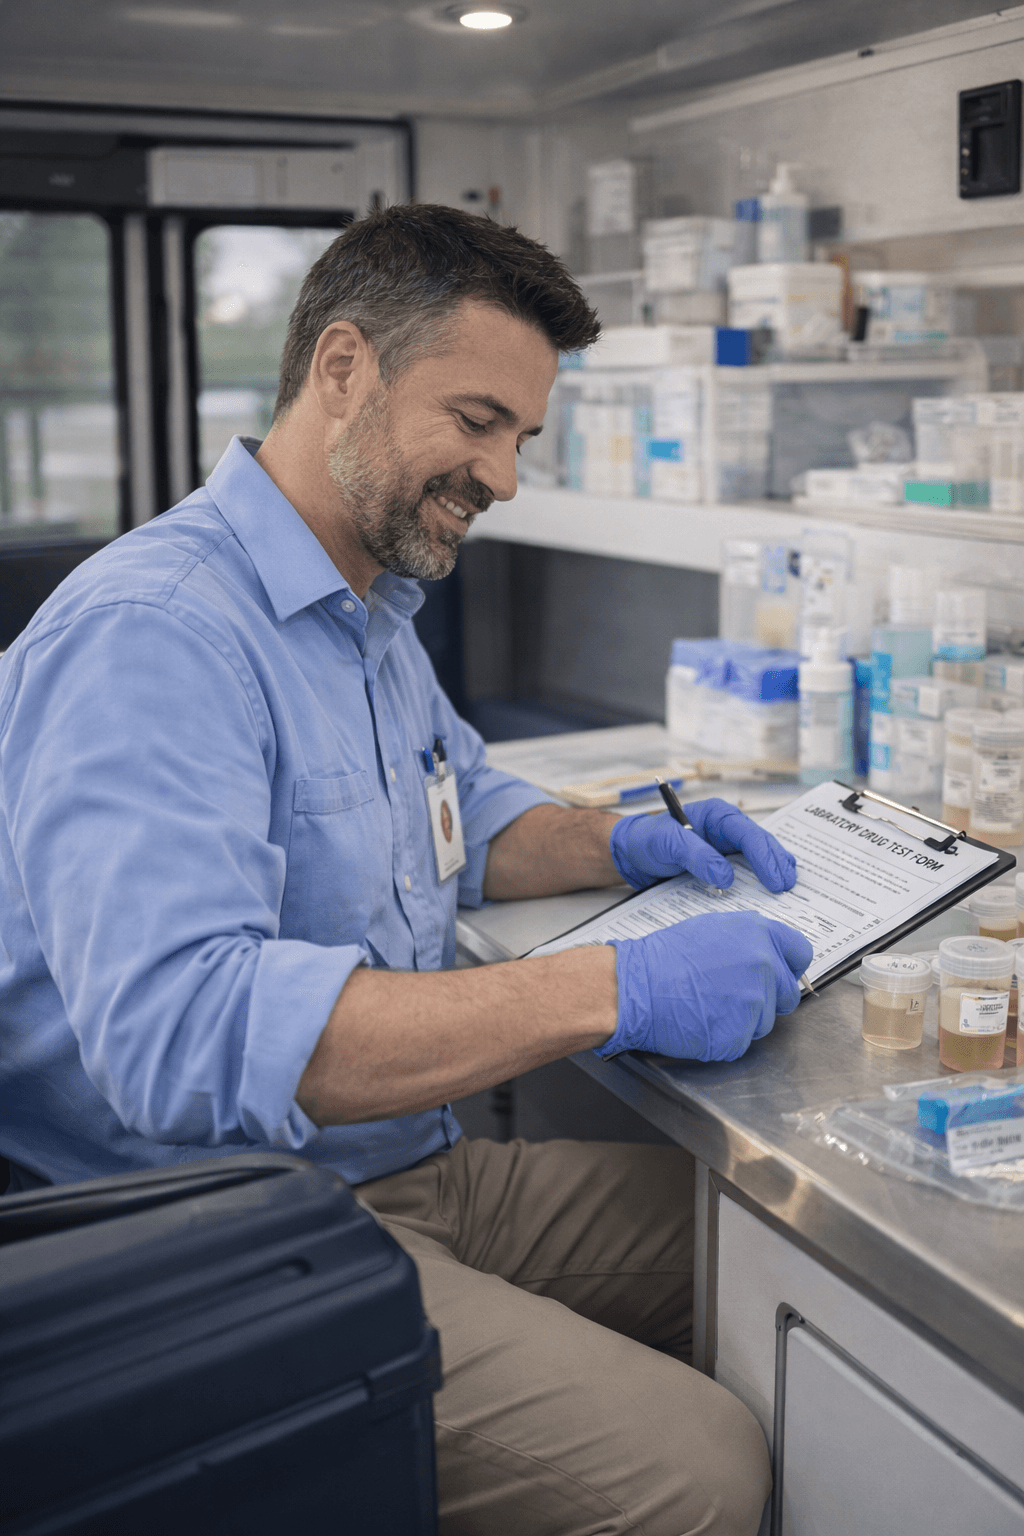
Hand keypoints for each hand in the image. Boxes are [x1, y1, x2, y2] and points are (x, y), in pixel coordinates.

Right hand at [597, 911, 812, 1062]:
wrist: (636, 986)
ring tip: (709, 1006)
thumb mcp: (713, 929)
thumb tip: (768, 955)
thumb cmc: (664, 957)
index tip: (778, 975)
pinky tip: (702, 1021)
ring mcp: (754, 1002)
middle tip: (732, 995)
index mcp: (759, 934)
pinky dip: (724, 1037)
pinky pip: (742, 1041)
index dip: (788, 967)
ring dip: (744, 1020)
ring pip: (765, 1022)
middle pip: (788, 994)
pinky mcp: (739, 1035)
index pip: (801, 953)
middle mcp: (764, 965)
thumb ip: (749, 941)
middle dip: (767, 999)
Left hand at [609, 800, 795, 894]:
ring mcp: (728, 847)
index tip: (775, 879)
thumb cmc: (648, 841)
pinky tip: (774, 891)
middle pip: (761, 843)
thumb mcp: (667, 843)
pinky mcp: (725, 864)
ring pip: (761, 855)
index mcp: (717, 816)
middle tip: (788, 887)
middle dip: (777, 864)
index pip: (748, 834)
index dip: (765, 856)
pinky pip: (749, 869)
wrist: (633, 854)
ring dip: (776, 870)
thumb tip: (725, 877)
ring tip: (790, 888)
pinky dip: (763, 879)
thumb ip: (696, 855)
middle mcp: (727, 829)